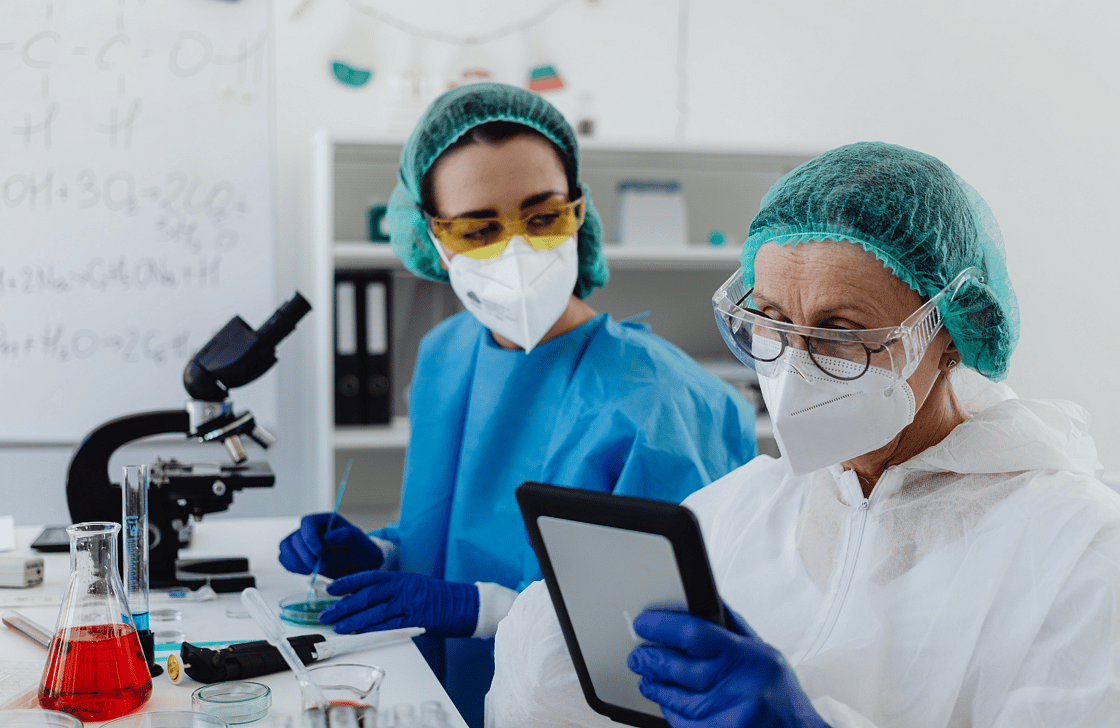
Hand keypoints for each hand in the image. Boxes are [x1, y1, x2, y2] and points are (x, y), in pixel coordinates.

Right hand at [278, 513, 383, 578]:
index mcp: (326, 521)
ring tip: (311, 570)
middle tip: (319, 566)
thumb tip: (328, 536)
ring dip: (295, 562)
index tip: (319, 553)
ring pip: (285, 547)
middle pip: (295, 538)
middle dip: (305, 555)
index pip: (308, 522)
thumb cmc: (361, 550)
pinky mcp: (298, 554)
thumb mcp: (360, 542)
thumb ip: (347, 536)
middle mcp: (312, 529)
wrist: (360, 564)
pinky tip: (306, 571)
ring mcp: (302, 541)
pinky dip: (291, 566)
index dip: (309, 537)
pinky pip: (284, 557)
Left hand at [320, 570, 479, 637]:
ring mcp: (408, 604)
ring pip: (374, 612)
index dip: (346, 583)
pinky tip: (360, 633)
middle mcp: (401, 588)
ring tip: (338, 626)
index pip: (366, 577)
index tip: (330, 589)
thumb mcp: (410, 584)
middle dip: (343, 606)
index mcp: (398, 577)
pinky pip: (389, 626)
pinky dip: (372, 630)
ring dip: (353, 620)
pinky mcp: (414, 619)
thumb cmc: (434, 595)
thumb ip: (388, 590)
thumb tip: (360, 599)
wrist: (462, 603)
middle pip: (366, 596)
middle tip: (326, 614)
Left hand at [627, 608, 828, 727]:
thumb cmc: (782, 694)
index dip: (662, 627)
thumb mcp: (765, 654)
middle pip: (678, 669)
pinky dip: (670, 711)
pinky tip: (668, 701)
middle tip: (638, 654)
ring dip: (655, 686)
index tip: (644, 624)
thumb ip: (732, 627)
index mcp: (750, 657)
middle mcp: (741, 687)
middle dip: (650, 659)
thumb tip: (701, 599)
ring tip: (647, 677)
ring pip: (675, 699)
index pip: (695, 634)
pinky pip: (682, 723)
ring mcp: (731, 717)